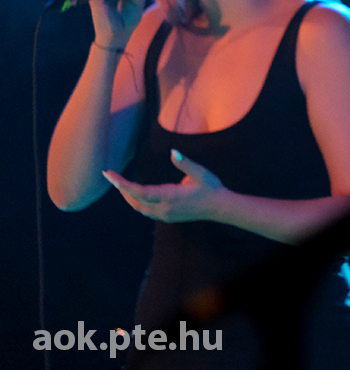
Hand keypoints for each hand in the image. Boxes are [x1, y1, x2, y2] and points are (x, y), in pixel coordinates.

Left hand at [102, 150, 224, 222]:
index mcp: (169, 196)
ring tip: (119, 184)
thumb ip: (185, 163)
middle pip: (134, 199)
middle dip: (120, 187)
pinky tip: (135, 196)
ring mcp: (164, 214)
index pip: (138, 192)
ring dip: (127, 196)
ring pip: (138, 207)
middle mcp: (163, 208)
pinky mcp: (167, 217)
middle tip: (109, 174)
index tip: (110, 174)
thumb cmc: (211, 188)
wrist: (219, 207)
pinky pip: (145, 210)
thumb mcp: (200, 173)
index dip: (122, 184)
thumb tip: (172, 152)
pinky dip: (136, 202)